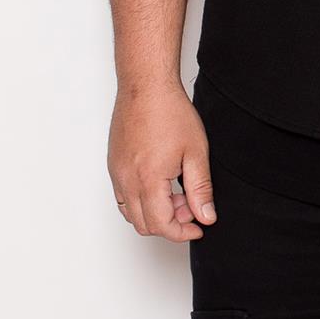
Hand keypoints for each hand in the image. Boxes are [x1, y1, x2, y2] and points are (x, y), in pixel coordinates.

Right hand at [107, 81, 216, 240]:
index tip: (199, 226)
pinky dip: (140, 201)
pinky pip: (122, 197)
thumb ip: (201, 189)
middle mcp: (127, 181)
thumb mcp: (196, 152)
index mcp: (148, 181)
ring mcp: (117, 174)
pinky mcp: (114, 165)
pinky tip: (160, 185)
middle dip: (170, 224)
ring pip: (131, 213)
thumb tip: (206, 216)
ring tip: (177, 193)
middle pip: (144, 225)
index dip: (183, 232)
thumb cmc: (170, 112)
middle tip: (192, 206)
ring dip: (154, 214)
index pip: (162, 225)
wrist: (146, 86)